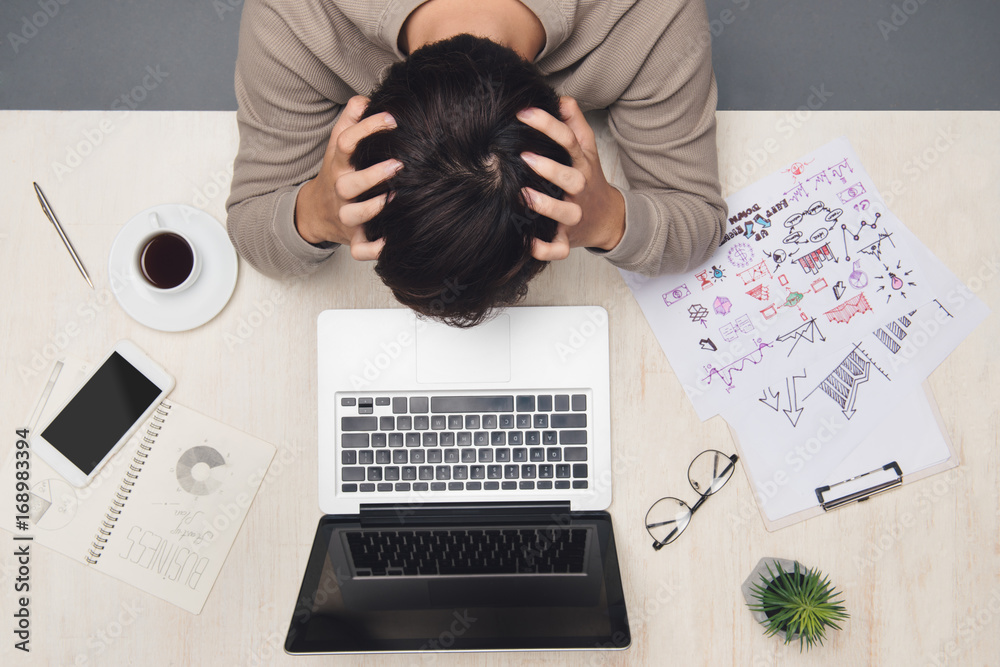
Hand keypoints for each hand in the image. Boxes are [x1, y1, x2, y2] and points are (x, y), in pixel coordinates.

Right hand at [295, 95, 401, 259]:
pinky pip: (360, 250)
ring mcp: (345, 215)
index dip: (367, 129)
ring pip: (354, 216)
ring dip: (373, 209)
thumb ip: (351, 120)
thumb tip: (366, 98)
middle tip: (398, 164)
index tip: (392, 119)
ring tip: (395, 198)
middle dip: (372, 175)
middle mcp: (340, 190)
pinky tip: (391, 242)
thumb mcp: (338, 146)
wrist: (316, 212)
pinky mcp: (353, 238)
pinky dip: (374, 250)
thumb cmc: (337, 173)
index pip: (346, 142)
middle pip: (348, 184)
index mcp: (339, 164)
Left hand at [516, 97, 624, 260]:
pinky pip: (558, 249)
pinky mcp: (568, 239)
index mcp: (581, 165)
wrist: (609, 219)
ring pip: (565, 214)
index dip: (547, 125)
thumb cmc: (590, 180)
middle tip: (525, 156)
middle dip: (550, 168)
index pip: (568, 141)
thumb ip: (575, 124)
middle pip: (570, 178)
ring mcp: (574, 216)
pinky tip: (529, 242)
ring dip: (546, 206)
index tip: (523, 113)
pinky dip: (545, 249)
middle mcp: (578, 191)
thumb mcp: (587, 151)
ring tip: (524, 195)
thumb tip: (562, 98)